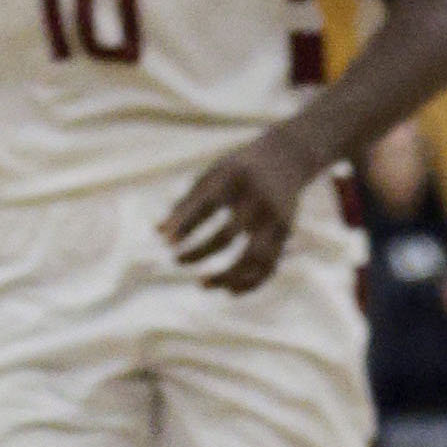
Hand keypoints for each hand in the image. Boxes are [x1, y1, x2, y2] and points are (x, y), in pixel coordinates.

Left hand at [161, 132, 308, 292]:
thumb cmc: (238, 169)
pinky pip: (270, 265)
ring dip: (228, 276)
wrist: (288, 156)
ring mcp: (276, 218)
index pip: (208, 204)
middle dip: (200, 252)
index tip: (166, 243)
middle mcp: (259, 199)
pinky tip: (228, 291)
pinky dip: (251, 283)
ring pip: (254, 257)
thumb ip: (186, 202)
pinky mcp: (286, 233)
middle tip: (176, 261)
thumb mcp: (213, 175)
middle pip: (229, 234)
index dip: (186, 224)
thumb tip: (158, 233)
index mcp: (236, 178)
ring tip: (201, 284)